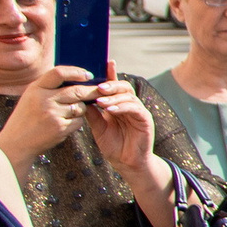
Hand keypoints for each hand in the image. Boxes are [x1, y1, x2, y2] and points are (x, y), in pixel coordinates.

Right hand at [0, 64, 102, 161]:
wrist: (17, 142)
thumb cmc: (27, 117)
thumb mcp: (32, 96)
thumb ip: (49, 86)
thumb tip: (76, 75)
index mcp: (36, 88)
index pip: (59, 73)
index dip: (76, 72)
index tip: (88, 74)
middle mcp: (44, 100)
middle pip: (76, 91)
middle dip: (91, 91)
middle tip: (102, 90)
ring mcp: (52, 114)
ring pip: (80, 107)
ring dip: (82, 108)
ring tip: (71, 111)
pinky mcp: (60, 128)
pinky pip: (79, 121)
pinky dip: (77, 121)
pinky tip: (66, 122)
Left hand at [81, 60, 157, 176]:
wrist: (126, 163)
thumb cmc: (114, 146)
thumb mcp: (98, 128)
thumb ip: (92, 113)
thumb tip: (81, 99)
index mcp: (118, 105)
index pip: (114, 87)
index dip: (111, 74)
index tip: (106, 63)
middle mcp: (129, 105)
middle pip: (123, 87)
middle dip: (111, 85)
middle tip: (98, 87)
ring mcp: (138, 111)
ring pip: (128, 96)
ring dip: (114, 97)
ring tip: (100, 101)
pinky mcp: (145, 119)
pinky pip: (135, 108)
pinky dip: (122, 107)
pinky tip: (111, 109)